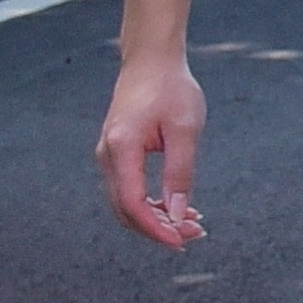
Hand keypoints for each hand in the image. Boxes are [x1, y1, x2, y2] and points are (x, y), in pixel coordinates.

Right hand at [98, 47, 207, 246]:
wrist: (151, 60)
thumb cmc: (171, 88)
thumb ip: (180, 173)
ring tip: (193, 224)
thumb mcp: (185, 129)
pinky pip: (128, 189)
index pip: (132, 203)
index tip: (182, 242)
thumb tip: (179, 214)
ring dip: (156, 219)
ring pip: (126, 203)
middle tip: (195, 234)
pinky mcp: (116, 154)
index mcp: (121, 148)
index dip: (156, 228)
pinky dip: (150, 204)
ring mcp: (108, 155)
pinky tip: (178, 207)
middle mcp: (107, 155)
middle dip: (158, 228)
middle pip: (126, 210)